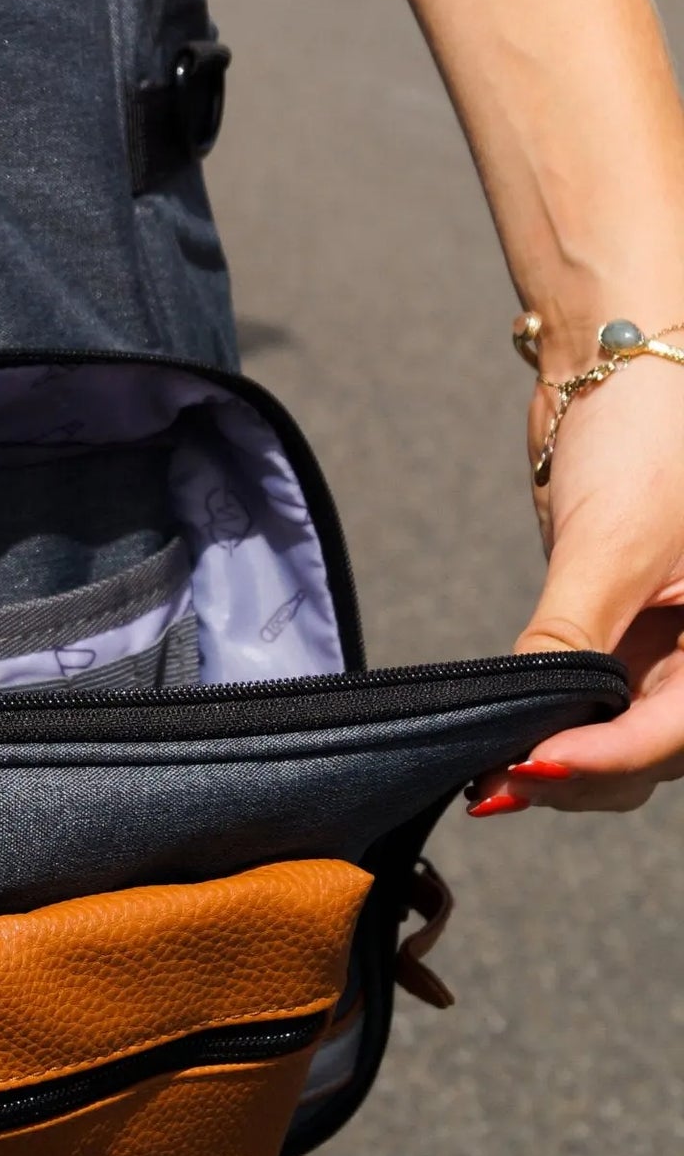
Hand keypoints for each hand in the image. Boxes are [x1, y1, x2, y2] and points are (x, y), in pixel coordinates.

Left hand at [470, 357, 683, 814]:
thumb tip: (529, 714)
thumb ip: (572, 634)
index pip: (677, 728)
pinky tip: (509, 739)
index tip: (531, 766)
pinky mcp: (639, 639)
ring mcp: (681, 649)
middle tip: (494, 783)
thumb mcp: (611, 542)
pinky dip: (560, 725)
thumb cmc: (647, 436)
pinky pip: (606, 705)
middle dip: (578, 771)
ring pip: (630, 740)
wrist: (621, 372)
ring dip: (564, 760)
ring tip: (490, 774)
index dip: (606, 756)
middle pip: (657, 750)